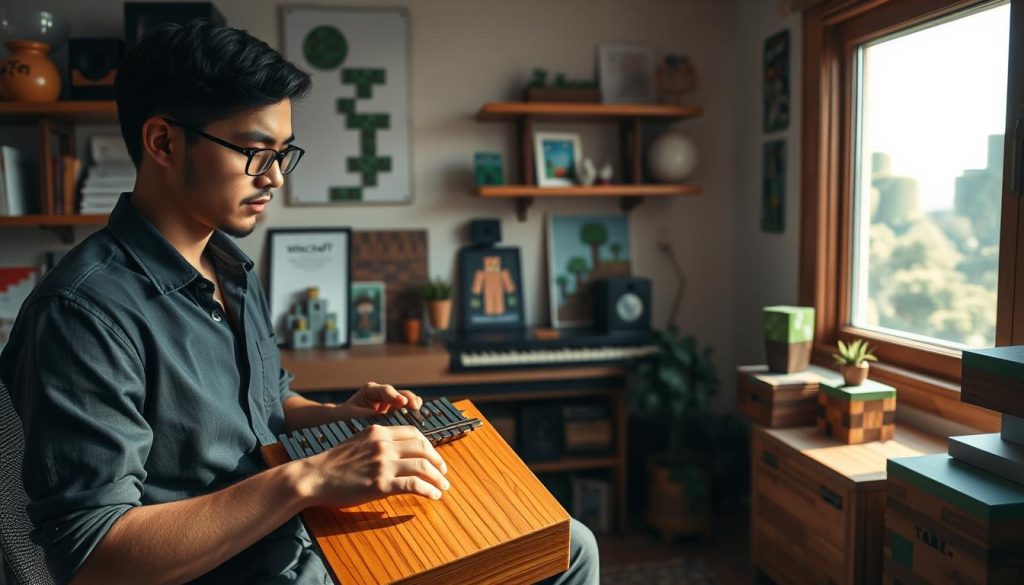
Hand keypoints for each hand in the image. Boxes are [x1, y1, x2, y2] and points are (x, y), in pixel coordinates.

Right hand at [301, 423, 448, 507]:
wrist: (313, 477)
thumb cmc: (333, 464)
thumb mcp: (358, 443)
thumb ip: (378, 444)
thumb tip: (399, 454)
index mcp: (378, 431)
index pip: (414, 433)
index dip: (429, 446)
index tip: (434, 457)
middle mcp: (384, 444)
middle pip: (423, 448)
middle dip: (438, 461)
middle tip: (443, 473)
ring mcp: (383, 463)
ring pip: (423, 466)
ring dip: (438, 478)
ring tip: (443, 487)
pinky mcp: (381, 483)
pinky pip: (414, 485)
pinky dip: (429, 490)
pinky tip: (433, 496)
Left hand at [343, 382, 423, 418]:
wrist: (345, 418)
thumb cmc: (346, 415)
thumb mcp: (350, 414)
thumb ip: (362, 413)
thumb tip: (376, 414)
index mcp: (371, 390)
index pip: (385, 390)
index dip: (394, 396)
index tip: (403, 402)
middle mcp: (383, 393)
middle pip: (400, 393)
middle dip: (409, 399)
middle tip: (415, 407)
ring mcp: (391, 401)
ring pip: (406, 399)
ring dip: (413, 405)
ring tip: (418, 412)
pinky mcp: (395, 409)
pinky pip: (407, 408)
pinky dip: (413, 411)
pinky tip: (418, 416)